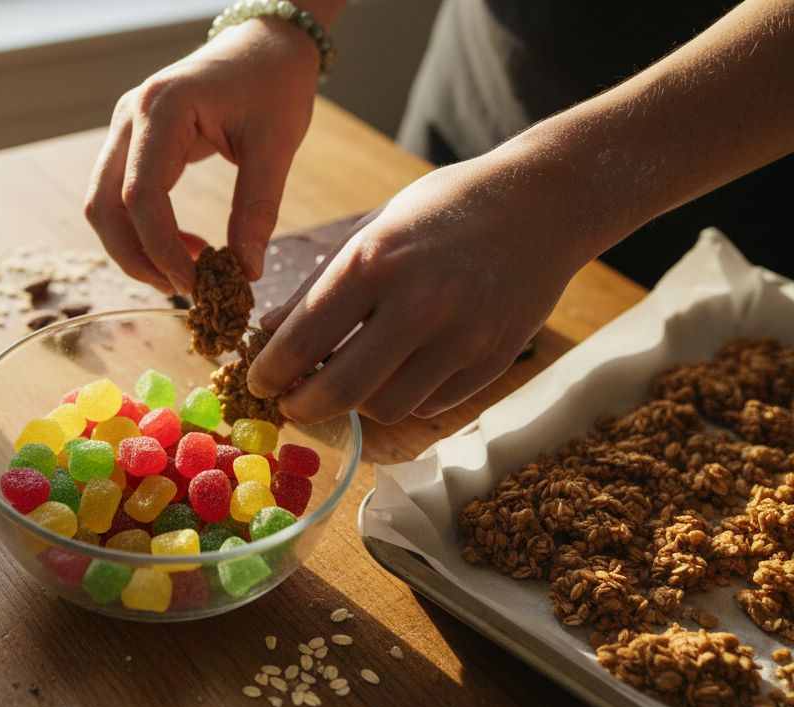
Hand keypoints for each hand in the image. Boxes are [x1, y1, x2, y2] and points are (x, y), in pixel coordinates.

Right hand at [83, 18, 320, 293]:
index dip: (162, 249)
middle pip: (104, 206)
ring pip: (103, 205)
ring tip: (186, 272)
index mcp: (164, 109)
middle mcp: (130, 116)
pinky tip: (184, 245)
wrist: (265, 42)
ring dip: (135, 248)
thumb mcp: (276, 146)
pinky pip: (119, 196)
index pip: (142, 196)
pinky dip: (142, 230)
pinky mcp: (131, 140)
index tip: (198, 284)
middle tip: (183, 288)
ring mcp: (124, 127)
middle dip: (136, 258)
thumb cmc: (274, 84)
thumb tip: (245, 272)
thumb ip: (257, 209)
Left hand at [249, 151, 598, 423]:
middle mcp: (419, 304)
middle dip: (302, 406)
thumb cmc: (444, 208)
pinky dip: (403, 397)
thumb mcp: (372, 229)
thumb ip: (318, 286)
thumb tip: (269, 333)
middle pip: (341, 390)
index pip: (303, 341)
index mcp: (376, 261)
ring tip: (347, 379)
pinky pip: (430, 404)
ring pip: (385, 408)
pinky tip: (396, 371)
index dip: (269, 373)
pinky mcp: (493, 360)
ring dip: (355, 404)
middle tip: (291, 403)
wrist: (544, 202)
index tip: (257, 381)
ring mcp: (462, 337)